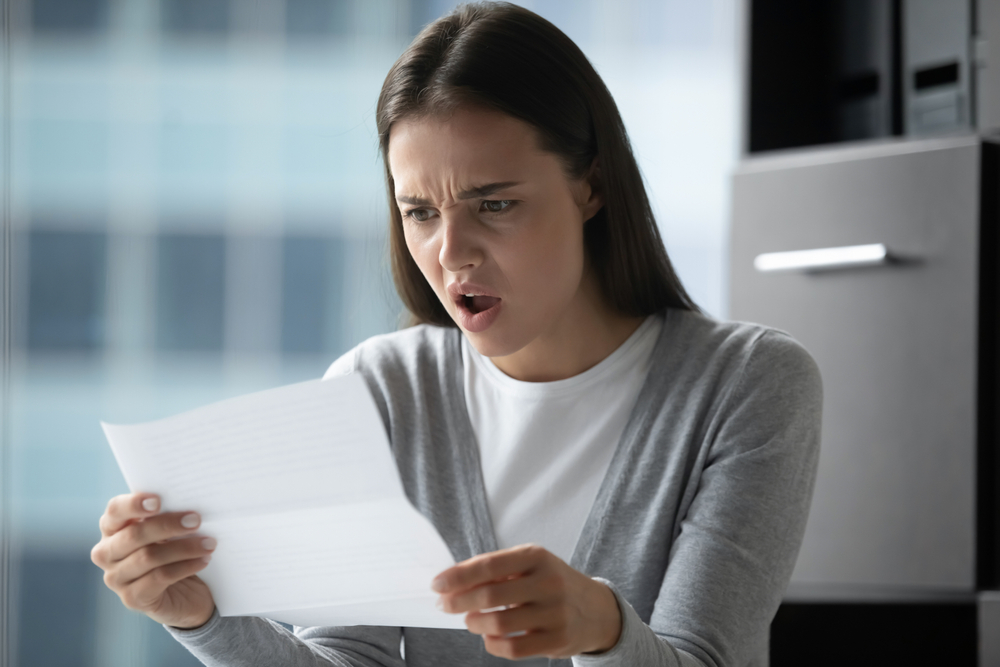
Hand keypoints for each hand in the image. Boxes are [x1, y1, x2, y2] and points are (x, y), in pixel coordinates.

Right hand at [90, 492, 216, 628]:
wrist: (185, 594)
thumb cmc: (175, 551)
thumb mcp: (169, 531)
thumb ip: (168, 516)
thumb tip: (187, 503)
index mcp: (112, 528)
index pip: (115, 511)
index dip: (133, 504)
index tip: (158, 500)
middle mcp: (107, 553)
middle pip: (134, 535)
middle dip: (167, 525)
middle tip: (196, 520)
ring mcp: (116, 578)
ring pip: (148, 557)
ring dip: (184, 548)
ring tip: (209, 543)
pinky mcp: (132, 598)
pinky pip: (160, 577)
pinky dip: (186, 567)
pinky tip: (204, 560)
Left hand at [432, 544, 621, 659]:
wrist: (596, 609)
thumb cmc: (550, 582)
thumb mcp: (530, 565)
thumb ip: (496, 570)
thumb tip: (451, 582)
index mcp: (537, 557)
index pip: (489, 565)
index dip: (458, 576)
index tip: (437, 584)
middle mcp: (548, 582)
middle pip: (490, 595)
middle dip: (459, 601)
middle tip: (445, 605)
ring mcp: (555, 613)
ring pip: (499, 624)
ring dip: (474, 623)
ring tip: (470, 620)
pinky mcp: (557, 640)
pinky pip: (513, 648)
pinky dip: (493, 644)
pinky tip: (489, 636)